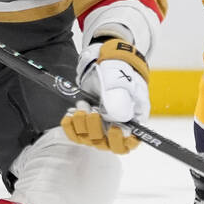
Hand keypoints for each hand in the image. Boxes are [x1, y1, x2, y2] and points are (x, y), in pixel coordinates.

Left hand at [61, 39, 149, 154]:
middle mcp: (117, 125)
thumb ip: (120, 98)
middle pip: (106, 143)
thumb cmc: (118, 68)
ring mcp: (101, 124)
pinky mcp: (85, 122)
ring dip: (82, 123)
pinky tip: (70, 114)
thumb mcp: (121, 80)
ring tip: (82, 105)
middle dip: (95, 128)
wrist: (101, 59)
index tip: (115, 128)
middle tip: (92, 110)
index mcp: (133, 118)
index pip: (130, 142)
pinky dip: (70, 126)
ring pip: (89, 139)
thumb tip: (118, 118)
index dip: (122, 141)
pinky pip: (75, 134)